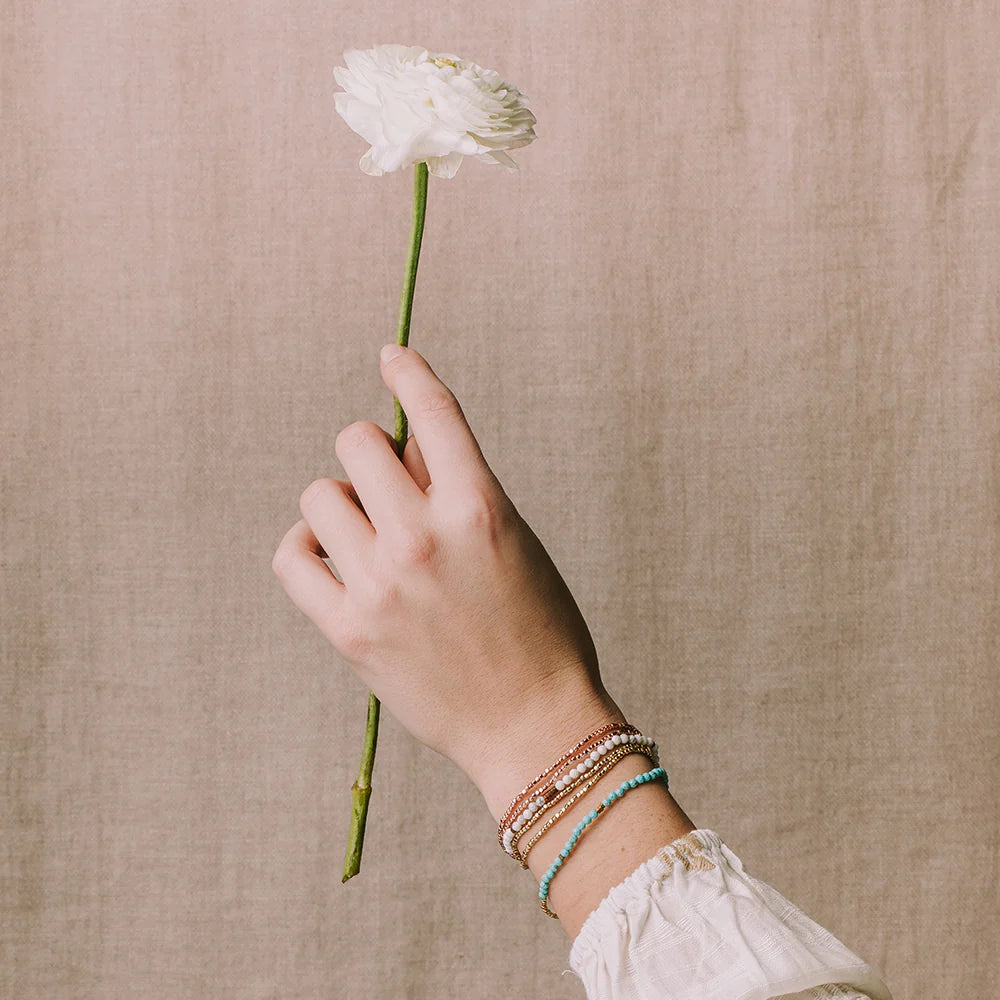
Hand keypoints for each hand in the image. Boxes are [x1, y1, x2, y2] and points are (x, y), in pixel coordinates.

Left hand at [272, 344, 623, 808]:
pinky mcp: (349, 629)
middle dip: (371, 455)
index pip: (432, 411)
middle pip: (355, 443)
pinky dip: (307, 546)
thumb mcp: (514, 541)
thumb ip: (458, 488)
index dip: (408, 372)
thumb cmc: (538, 628)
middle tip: (390, 488)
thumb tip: (399, 447)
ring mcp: (381, 585)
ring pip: (320, 495)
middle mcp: (425, 538)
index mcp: (481, 507)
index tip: (392, 357)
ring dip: (343, 503)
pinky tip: (331, 556)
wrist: (532, 725)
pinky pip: (292, 555)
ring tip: (368, 534)